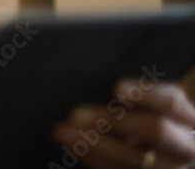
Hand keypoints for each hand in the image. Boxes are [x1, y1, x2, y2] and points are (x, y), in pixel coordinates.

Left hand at [53, 80, 194, 168]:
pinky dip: (90, 157)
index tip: (115, 88)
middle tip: (76, 114)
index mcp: (184, 118)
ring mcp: (166, 167)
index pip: (171, 102)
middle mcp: (182, 145)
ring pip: (133, 158)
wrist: (159, 155)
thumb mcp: (146, 106)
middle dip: (114, 120)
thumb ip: (129, 98)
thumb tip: (91, 83)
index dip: (144, 94)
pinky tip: (71, 146)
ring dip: (92, 144)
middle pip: (155, 130)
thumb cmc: (143, 119)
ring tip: (62, 131)